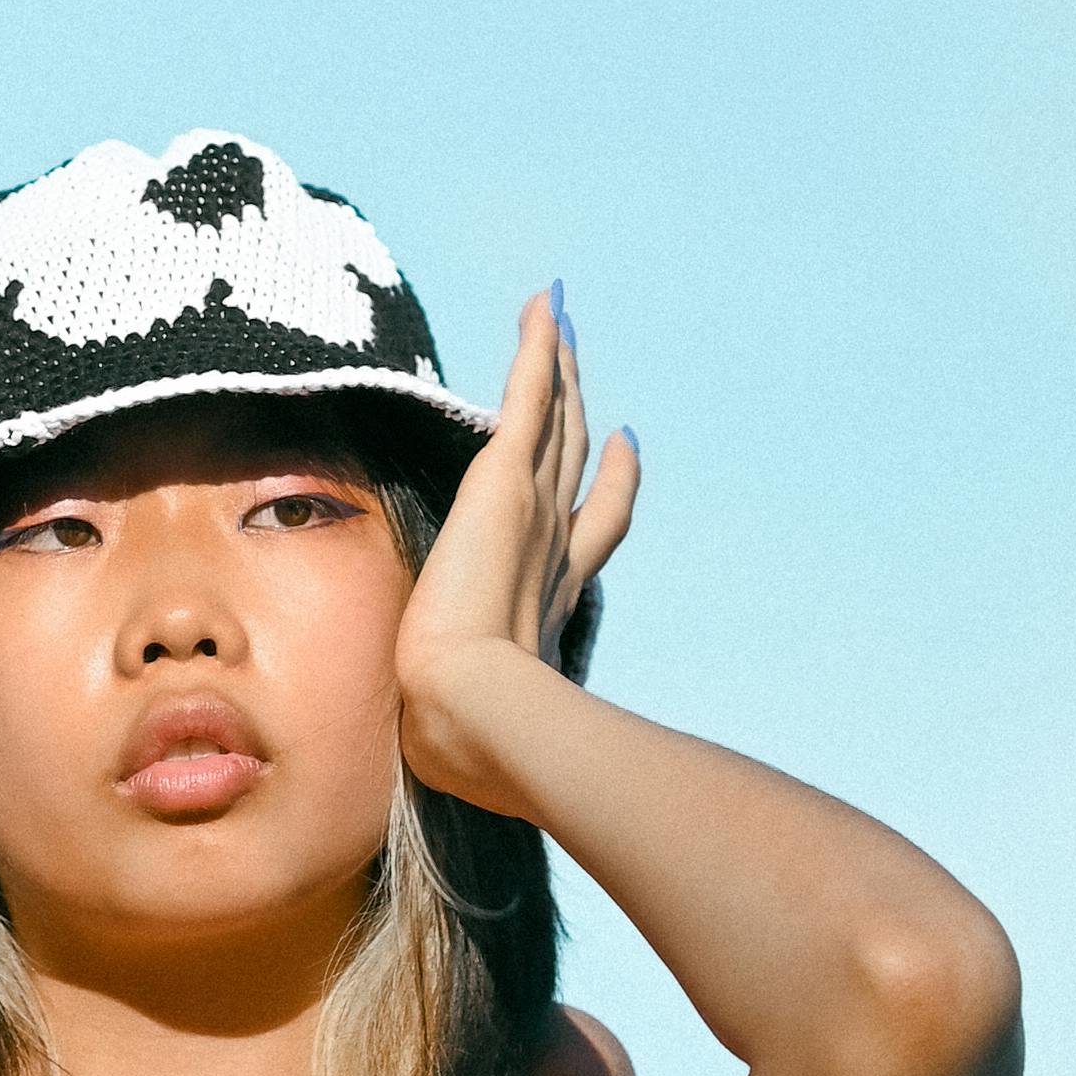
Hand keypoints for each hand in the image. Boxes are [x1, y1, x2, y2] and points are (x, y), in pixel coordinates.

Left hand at [399, 285, 635, 796]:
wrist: (468, 713)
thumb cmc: (464, 735)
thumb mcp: (464, 723)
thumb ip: (471, 730)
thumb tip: (452, 770)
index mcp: (547, 598)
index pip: (589, 529)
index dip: (609, 486)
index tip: (624, 447)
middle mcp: (552, 545)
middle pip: (573, 459)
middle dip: (579, 412)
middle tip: (579, 364)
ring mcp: (534, 509)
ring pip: (553, 419)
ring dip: (557, 368)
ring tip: (558, 324)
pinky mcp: (506, 480)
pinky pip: (525, 393)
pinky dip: (538, 347)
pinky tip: (543, 305)